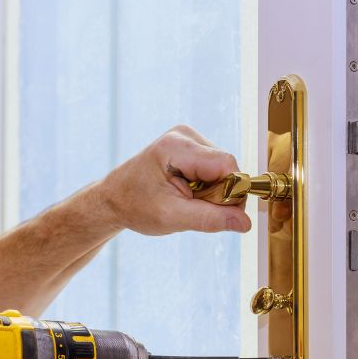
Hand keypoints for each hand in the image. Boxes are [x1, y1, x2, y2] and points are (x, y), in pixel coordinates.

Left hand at [96, 125, 251, 234]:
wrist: (113, 199)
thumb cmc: (135, 206)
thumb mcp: (171, 217)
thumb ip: (209, 219)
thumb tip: (245, 223)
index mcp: (177, 146)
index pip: (226, 165)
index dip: (229, 192)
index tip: (215, 213)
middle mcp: (185, 135)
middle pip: (226, 167)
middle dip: (218, 194)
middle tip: (190, 207)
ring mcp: (188, 139)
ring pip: (223, 170)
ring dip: (211, 192)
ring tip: (184, 200)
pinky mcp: (191, 148)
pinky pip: (215, 170)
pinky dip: (206, 187)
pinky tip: (186, 192)